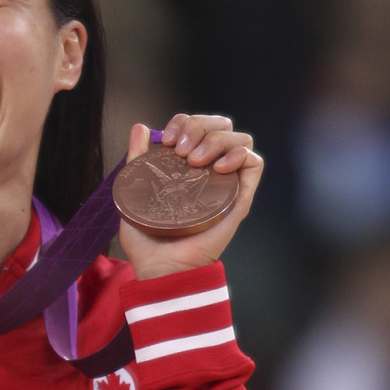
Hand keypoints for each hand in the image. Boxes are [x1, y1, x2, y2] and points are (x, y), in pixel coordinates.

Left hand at [119, 114, 263, 279]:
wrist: (161, 267)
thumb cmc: (147, 238)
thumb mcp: (134, 191)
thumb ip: (137, 159)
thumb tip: (140, 127)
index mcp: (187, 166)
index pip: (198, 126)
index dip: (184, 122)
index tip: (167, 140)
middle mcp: (210, 171)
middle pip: (221, 125)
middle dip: (200, 125)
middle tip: (182, 150)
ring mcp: (226, 183)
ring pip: (240, 138)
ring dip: (217, 140)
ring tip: (196, 161)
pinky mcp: (240, 198)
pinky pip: (255, 163)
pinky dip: (240, 155)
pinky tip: (218, 168)